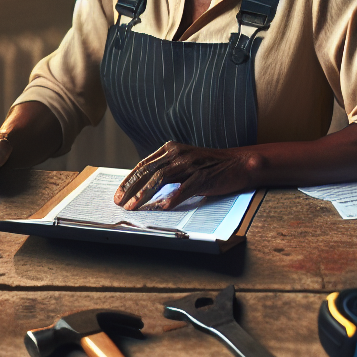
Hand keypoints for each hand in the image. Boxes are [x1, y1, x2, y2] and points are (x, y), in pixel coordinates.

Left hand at [114, 141, 254, 209]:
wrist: (238, 163)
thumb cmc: (209, 166)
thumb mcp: (183, 163)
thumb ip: (166, 171)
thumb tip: (144, 189)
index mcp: (170, 149)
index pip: (143, 165)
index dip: (129, 181)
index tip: (118, 194)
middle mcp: (178, 153)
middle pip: (148, 171)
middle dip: (131, 189)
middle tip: (120, 203)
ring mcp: (191, 164)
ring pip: (161, 179)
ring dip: (145, 195)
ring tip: (134, 207)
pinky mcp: (203, 176)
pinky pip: (184, 188)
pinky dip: (172, 198)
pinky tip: (162, 208)